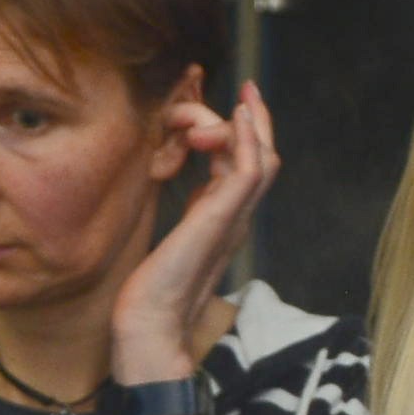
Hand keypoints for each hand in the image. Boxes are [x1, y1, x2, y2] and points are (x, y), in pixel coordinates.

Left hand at [108, 81, 280, 385]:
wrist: (149, 325)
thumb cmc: (152, 292)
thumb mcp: (170, 237)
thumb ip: (184, 212)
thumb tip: (178, 180)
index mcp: (224, 221)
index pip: (246, 169)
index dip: (245, 136)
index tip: (236, 105)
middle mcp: (236, 218)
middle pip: (264, 159)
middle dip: (257, 121)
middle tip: (248, 89)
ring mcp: (234, 218)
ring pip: (262, 160)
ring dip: (249, 124)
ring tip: (238, 101)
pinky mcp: (223, 219)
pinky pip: (247, 170)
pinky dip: (246, 140)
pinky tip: (234, 119)